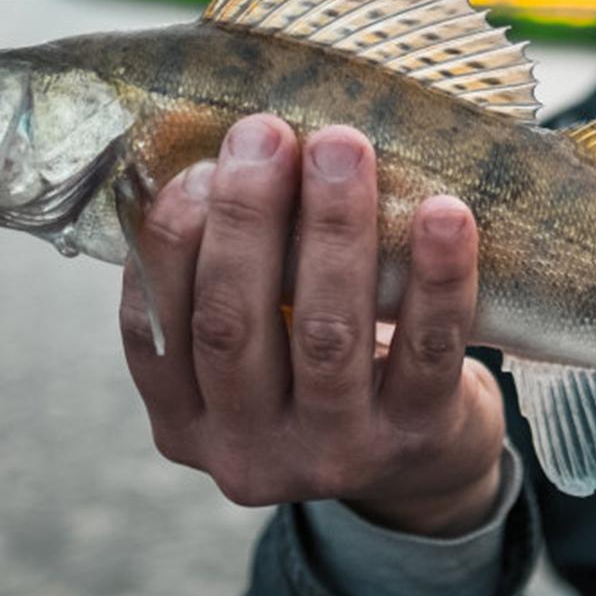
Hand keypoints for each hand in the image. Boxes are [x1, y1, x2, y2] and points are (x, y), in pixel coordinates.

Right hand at [119, 115, 504, 536]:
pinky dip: (436, 278)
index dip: (169, 242)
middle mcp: (245, 452)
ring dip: (332, 230)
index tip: (197, 167)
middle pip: (230, 327)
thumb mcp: (251, 353)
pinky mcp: (412, 440)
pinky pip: (426, 353)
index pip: (152, 332)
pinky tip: (442, 213)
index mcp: (185, 423)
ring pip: (325, 336)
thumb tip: (223, 159)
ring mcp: (331, 455)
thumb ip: (225, 286)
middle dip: (245, 218)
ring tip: (342, 148)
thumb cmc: (313, 377)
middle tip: (265, 134)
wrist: (413, 461)